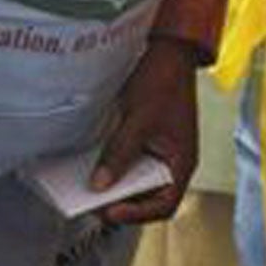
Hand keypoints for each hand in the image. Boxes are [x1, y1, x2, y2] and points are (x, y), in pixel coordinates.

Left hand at [93, 36, 199, 224]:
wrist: (167, 50)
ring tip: (85, 187)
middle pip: (145, 197)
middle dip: (119, 202)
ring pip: (133, 181)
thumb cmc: (164, 81)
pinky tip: (88, 165)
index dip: (137, 214)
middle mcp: (170, 163)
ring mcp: (156, 152)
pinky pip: (126, 162)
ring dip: (112, 185)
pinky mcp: (142, 141)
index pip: (163, 204)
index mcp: (181, 163)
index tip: (110, 211)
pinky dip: (109, 166)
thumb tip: (100, 184)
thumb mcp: (139, 119)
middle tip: (90, 201)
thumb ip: (120, 152)